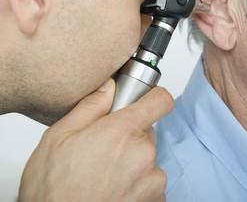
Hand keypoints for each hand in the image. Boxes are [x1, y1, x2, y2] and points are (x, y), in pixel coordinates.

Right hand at [18, 79, 172, 201]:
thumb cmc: (53, 190)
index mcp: (122, 131)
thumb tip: (109, 88)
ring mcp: (151, 177)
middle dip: (129, 137)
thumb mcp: (59, 137)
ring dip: (132, 163)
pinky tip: (112, 190)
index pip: (161, 100)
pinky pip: (150, 181)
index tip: (143, 101)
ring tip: (103, 175)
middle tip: (103, 149)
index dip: (152, 98)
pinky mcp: (155, 197)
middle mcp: (143, 153)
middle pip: (147, 132)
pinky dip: (137, 184)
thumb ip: (91, 106)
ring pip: (147, 158)